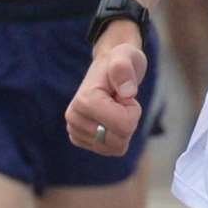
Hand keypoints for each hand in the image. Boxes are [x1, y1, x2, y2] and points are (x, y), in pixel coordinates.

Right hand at [64, 39, 146, 155]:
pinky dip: (116, 136)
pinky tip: (110, 118)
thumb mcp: (126, 56)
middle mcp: (74, 118)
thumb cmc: (120, 60)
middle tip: (121, 102)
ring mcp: (75, 130)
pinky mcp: (80, 139)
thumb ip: (124, 70)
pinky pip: (109, 150)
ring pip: (114, 148)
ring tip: (115, 108)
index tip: (125, 95)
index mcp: (84, 101)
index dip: (133, 111)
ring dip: (122, 128)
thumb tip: (127, 93)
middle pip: (118, 141)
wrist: (109, 67)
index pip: (123, 126)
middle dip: (128, 121)